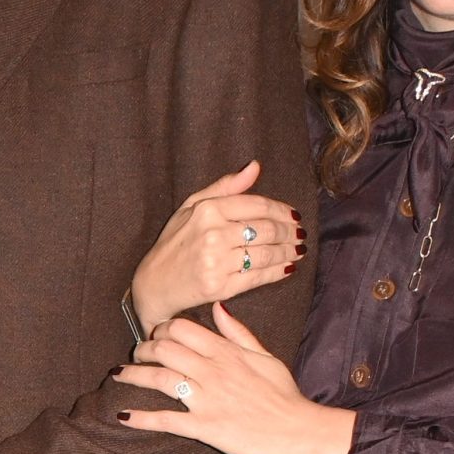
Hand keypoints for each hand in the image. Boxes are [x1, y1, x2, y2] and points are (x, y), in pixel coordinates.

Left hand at [113, 303, 353, 453]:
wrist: (300, 431)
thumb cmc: (285, 395)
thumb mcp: (265, 356)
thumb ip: (238, 333)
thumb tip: (218, 307)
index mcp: (226, 351)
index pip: (181, 328)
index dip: (160, 330)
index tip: (155, 337)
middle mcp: (213, 370)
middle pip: (163, 349)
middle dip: (142, 351)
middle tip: (134, 357)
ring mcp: (207, 399)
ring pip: (159, 379)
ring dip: (132, 376)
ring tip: (118, 376)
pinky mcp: (205, 427)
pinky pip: (166, 420)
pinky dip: (141, 418)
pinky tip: (122, 416)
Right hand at [129, 163, 301, 330]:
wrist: (153, 283)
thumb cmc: (175, 242)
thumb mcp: (192, 206)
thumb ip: (225, 186)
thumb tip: (255, 167)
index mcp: (207, 210)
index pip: (258, 206)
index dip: (282, 211)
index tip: (294, 216)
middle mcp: (213, 234)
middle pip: (267, 230)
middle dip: (290, 232)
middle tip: (300, 234)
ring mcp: (217, 262)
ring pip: (267, 254)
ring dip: (289, 252)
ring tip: (299, 250)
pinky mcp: (220, 287)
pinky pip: (259, 277)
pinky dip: (278, 271)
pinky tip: (288, 267)